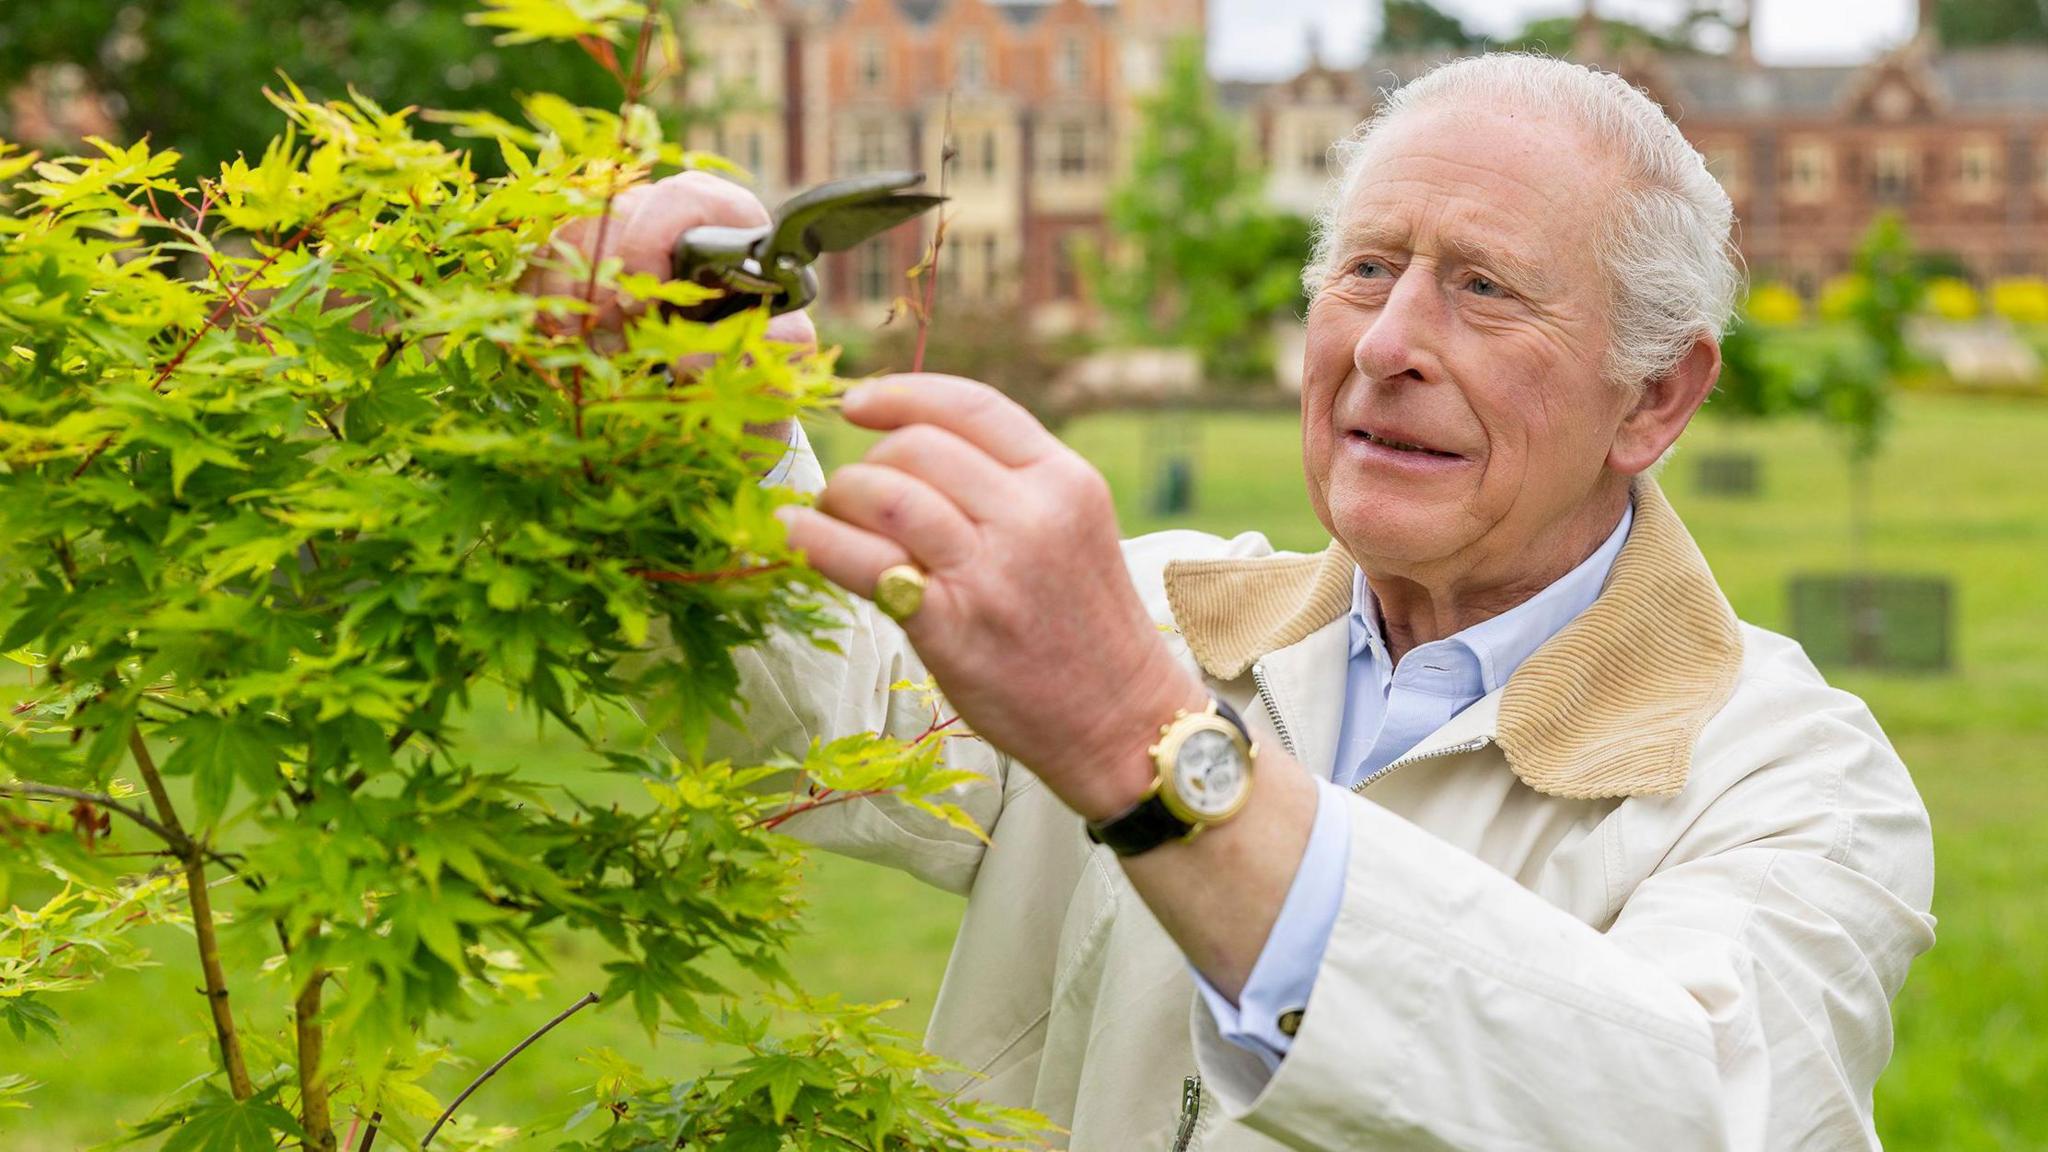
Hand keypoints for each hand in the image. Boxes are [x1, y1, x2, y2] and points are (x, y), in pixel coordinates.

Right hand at [520, 170, 813, 451]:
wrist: (732, 386)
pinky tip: (555, 338)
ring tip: (581, 345)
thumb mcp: (778, 359)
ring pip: (569, 232)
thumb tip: (685, 352)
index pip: (681, 197)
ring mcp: (624, 226)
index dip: (650, 244)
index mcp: (729, 217)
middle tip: (605, 337)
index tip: (643, 304)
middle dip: (599, 277)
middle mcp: (673, 210)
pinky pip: (542, 256)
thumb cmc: (763, 359)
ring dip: (564, 292)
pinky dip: (539, 297)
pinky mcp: (586, 254)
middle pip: (612, 211)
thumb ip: (755, 347)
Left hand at [777, 374, 1208, 820]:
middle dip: (868, 460)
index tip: (858, 403)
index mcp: (1064, 480)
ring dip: (839, 496)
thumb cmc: (1086, 625)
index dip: (902, 394)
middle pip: (918, 445)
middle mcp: (1031, 515)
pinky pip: (861, 560)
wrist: (1120, 719)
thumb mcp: (1073, 528)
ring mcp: (991, 569)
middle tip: (853, 493)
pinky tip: (796, 535)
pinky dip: (814, 539)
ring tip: (828, 516)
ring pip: (886, 493)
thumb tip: (910, 450)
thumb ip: (1010, 484)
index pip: (971, 406)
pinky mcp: (951, 623)